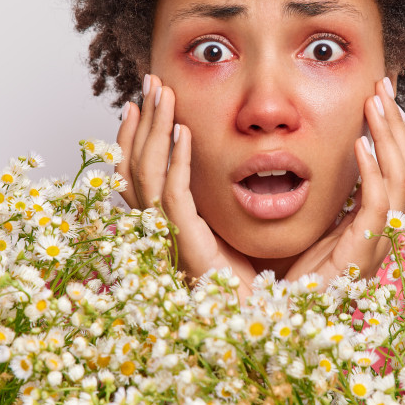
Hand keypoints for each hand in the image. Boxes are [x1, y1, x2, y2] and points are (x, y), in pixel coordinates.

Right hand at [115, 74, 258, 297]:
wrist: (270, 322)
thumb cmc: (264, 281)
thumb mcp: (243, 226)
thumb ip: (236, 198)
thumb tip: (253, 164)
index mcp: (172, 225)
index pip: (139, 174)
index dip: (136, 136)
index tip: (144, 101)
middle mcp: (162, 231)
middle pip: (134, 167)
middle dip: (141, 122)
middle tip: (150, 82)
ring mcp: (171, 240)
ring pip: (146, 176)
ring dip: (153, 131)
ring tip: (161, 95)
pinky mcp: (188, 247)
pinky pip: (173, 199)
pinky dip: (175, 164)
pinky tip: (184, 133)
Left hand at [282, 76, 404, 287]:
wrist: (286, 324)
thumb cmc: (296, 282)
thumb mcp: (316, 228)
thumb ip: (327, 199)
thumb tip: (317, 163)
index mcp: (377, 223)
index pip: (403, 170)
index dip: (398, 133)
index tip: (382, 96)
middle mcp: (386, 231)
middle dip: (399, 123)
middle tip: (383, 86)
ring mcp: (379, 243)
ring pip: (403, 180)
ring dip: (390, 136)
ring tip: (375, 103)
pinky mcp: (362, 254)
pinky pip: (379, 206)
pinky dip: (373, 172)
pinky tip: (359, 145)